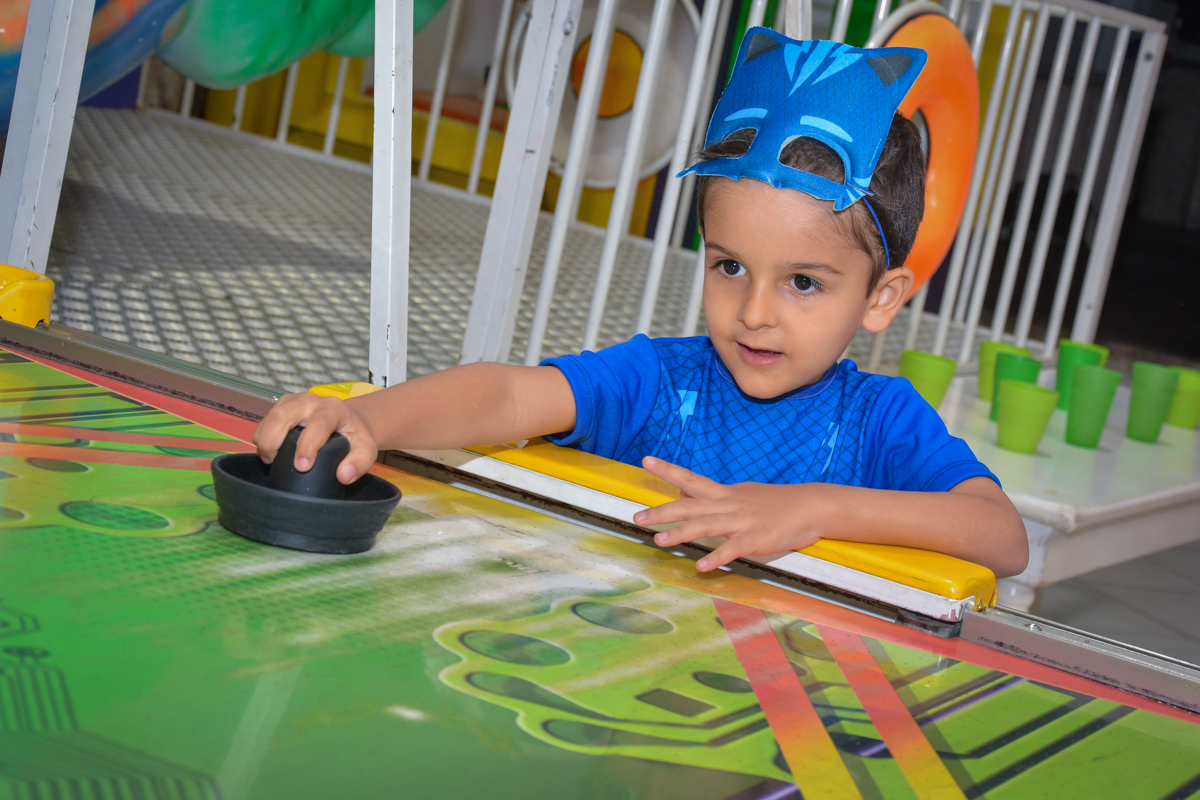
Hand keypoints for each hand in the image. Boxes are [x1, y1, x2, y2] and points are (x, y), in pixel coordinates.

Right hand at [252, 393, 379, 484]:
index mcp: (333, 409)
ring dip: (264, 440)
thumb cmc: (356, 436)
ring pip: (270, 417)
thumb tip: (343, 476)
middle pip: (283, 415)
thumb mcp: (366, 450)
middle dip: (273, 440)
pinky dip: (262, 437)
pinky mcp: (282, 406)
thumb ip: (360, 463)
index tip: (301, 467)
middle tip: (272, 463)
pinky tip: (270, 452)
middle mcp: (311, 401)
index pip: (318, 424)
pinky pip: (265, 421)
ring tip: (269, 460)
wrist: (349, 420)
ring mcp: (293, 401)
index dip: (307, 446)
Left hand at [632, 456, 826, 571]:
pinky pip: (732, 548)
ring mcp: (742, 521)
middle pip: (690, 505)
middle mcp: (729, 504)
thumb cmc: (775, 502)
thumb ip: (711, 494)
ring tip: (659, 541)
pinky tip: (701, 567)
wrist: (811, 506)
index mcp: (725, 493)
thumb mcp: (740, 493)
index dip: (668, 470)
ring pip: (706, 524)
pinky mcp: (756, 539)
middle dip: (662, 511)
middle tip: (638, 518)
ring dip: (681, 533)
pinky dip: (716, 557)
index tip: (646, 460)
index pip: (691, 478)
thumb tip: (683, 487)